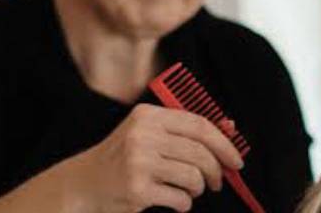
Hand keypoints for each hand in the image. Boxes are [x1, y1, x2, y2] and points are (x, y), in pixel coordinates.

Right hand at [62, 103, 244, 212]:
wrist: (83, 184)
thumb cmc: (122, 158)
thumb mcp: (149, 134)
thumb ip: (184, 130)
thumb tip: (230, 127)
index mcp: (148, 115)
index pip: (198, 125)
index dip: (224, 143)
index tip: (236, 160)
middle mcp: (142, 135)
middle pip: (200, 152)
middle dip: (216, 171)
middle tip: (217, 182)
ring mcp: (138, 163)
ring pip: (193, 176)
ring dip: (198, 189)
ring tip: (189, 190)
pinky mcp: (137, 190)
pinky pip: (181, 199)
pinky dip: (184, 204)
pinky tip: (175, 201)